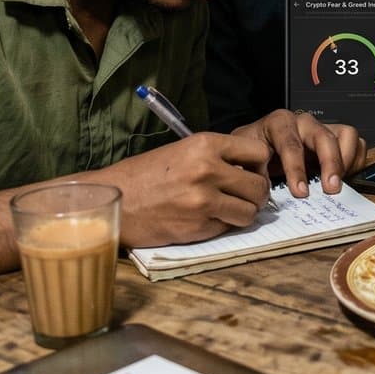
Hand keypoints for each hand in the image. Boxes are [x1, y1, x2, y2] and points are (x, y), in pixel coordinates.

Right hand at [90, 133, 275, 247]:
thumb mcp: (183, 151)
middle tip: (244, 197)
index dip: (259, 166)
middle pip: (259, 187)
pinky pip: (228, 228)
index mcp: (205, 145)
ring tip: (227, 209)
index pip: (259, 153)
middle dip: (256, 195)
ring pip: (250, 212)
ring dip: (243, 213)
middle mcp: (208, 170)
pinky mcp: (198, 227)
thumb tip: (251, 171)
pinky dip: (223, 226)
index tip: (250, 172)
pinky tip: (206, 219)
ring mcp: (203, 201)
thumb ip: (217, 157)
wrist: (114, 199)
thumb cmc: (145, 174)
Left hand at [232, 108, 364, 198]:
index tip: (300, 192)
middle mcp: (303, 122)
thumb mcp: (242, 159)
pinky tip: (344, 178)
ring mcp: (321, 128)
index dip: (296, 169)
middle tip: (331, 189)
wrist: (256, 148)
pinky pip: (356, 143)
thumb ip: (248, 170)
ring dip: (346, 160)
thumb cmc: (251, 153)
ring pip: (346, 134)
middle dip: (329, 164)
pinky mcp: (335, 138)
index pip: (291, 143)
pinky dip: (355, 161)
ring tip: (338, 184)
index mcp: (278, 123)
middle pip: (324, 137)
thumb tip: (259, 185)